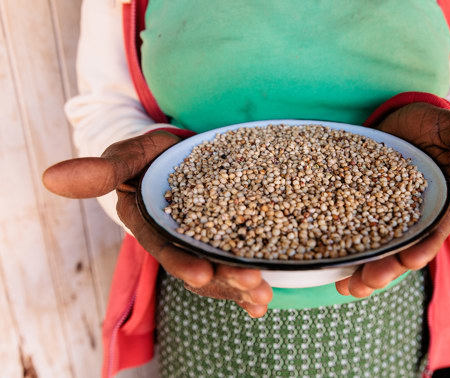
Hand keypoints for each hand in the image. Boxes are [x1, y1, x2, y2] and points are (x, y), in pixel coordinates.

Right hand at [42, 131, 272, 316]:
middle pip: (200, 266)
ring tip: (264, 296)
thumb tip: (51, 178)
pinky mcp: (227, 234)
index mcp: (151, 227)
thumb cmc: (146, 155)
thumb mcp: (125, 158)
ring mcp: (203, 240)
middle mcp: (178, 240)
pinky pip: (237, 261)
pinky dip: (249, 282)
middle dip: (224, 280)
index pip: (164, 248)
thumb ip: (100, 171)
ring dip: (242, 286)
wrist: (176, 151)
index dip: (181, 262)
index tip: (202, 274)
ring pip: (221, 269)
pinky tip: (264, 300)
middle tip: (252, 285)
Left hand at [336, 103, 449, 296]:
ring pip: (379, 249)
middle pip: (403, 248)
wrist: (401, 118)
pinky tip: (334, 271)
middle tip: (369, 281)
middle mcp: (416, 216)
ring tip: (349, 287)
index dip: (425, 246)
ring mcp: (388, 215)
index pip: (437, 229)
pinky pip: (356, 234)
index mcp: (442, 201)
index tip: (411, 260)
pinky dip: (347, 253)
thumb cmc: (432, 124)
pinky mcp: (364, 209)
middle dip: (388, 268)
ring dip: (365, 270)